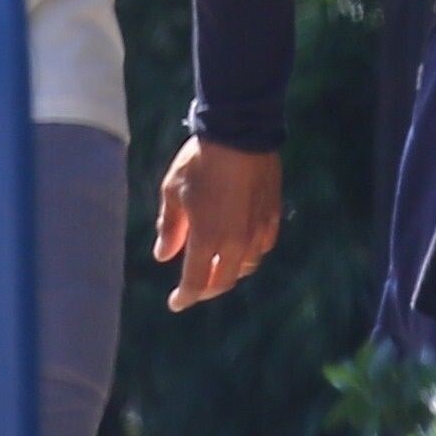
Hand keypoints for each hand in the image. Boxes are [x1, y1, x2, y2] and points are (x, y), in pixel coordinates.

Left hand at [154, 136, 281, 312]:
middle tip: (194, 286)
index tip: (175, 303)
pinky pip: (262, 247)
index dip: (184, 298)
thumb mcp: (174, 191)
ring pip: (245, 266)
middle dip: (206, 289)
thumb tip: (163, 255)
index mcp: (206, 239)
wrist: (241, 133)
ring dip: (229, 271)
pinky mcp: (272, 216)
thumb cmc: (200, 161)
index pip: (194, 283)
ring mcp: (257, 231)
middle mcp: (234, 242)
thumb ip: (170, 228)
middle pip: (222, 282)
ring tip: (217, 264)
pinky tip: (241, 245)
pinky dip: (249, 253)